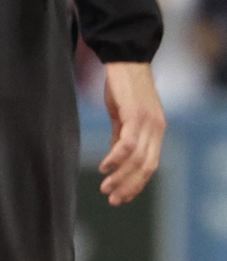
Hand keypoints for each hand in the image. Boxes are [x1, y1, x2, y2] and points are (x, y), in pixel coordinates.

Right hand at [99, 61, 164, 206]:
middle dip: (129, 186)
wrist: (125, 60)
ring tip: (105, 188)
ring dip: (121, 177)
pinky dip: (116, 159)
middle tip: (112, 200)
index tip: (121, 197)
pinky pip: (127, 144)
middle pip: (147, 167)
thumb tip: (116, 157)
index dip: (137, 184)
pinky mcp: (136, 115)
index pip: (150, 165)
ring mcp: (149, 123)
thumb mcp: (122, 116)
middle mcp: (157, 129)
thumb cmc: (122, 86)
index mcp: (156, 131)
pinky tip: (104, 167)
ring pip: (138, 159)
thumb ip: (121, 136)